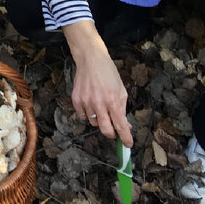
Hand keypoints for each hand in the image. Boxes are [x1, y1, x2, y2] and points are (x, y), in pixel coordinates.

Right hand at [64, 21, 132, 145]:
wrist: (91, 59)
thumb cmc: (108, 73)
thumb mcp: (121, 90)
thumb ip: (122, 109)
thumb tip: (124, 126)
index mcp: (114, 100)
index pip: (121, 126)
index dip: (125, 138)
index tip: (128, 145)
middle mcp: (99, 103)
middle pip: (106, 130)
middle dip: (112, 134)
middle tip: (114, 131)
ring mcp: (86, 102)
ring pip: (93, 123)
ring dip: (99, 120)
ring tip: (100, 107)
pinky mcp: (76, 99)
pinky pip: (82, 116)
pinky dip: (87, 114)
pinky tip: (90, 103)